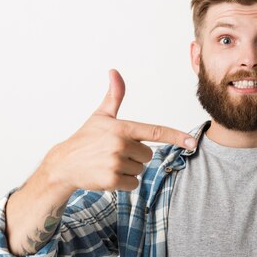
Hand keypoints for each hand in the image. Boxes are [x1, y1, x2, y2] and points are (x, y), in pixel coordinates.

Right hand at [44, 69, 196, 191]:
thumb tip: (114, 72)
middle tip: (115, 153)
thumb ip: (114, 96)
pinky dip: (124, 182)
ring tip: (109, 163)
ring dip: (128, 169)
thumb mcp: (100, 116)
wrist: (64, 164)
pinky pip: (133, 183)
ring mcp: (116, 163)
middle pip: (148, 155)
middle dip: (135, 156)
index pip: (155, 132)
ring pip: (140, 170)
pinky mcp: (112, 180)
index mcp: (122, 128)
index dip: (176, 137)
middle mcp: (120, 144)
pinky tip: (108, 175)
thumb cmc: (85, 138)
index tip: (192, 142)